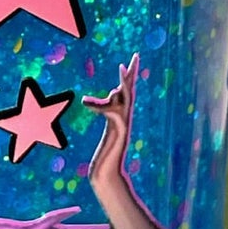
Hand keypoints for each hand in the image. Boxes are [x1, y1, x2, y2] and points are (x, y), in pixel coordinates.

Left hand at [84, 54, 138, 186]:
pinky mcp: (118, 132)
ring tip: (122, 68)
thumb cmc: (104, 155)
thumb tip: (92, 100)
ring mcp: (122, 124)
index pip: (125, 91)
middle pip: (129, 90)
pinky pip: (113, 113)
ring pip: (123, 99)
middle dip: (131, 73)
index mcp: (120, 115)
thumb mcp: (103, 130)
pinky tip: (92, 102)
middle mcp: (124, 117)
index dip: (128, 76)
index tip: (131, 60)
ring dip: (123, 83)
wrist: (108, 173)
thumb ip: (100, 113)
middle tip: (135, 55)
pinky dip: (105, 105)